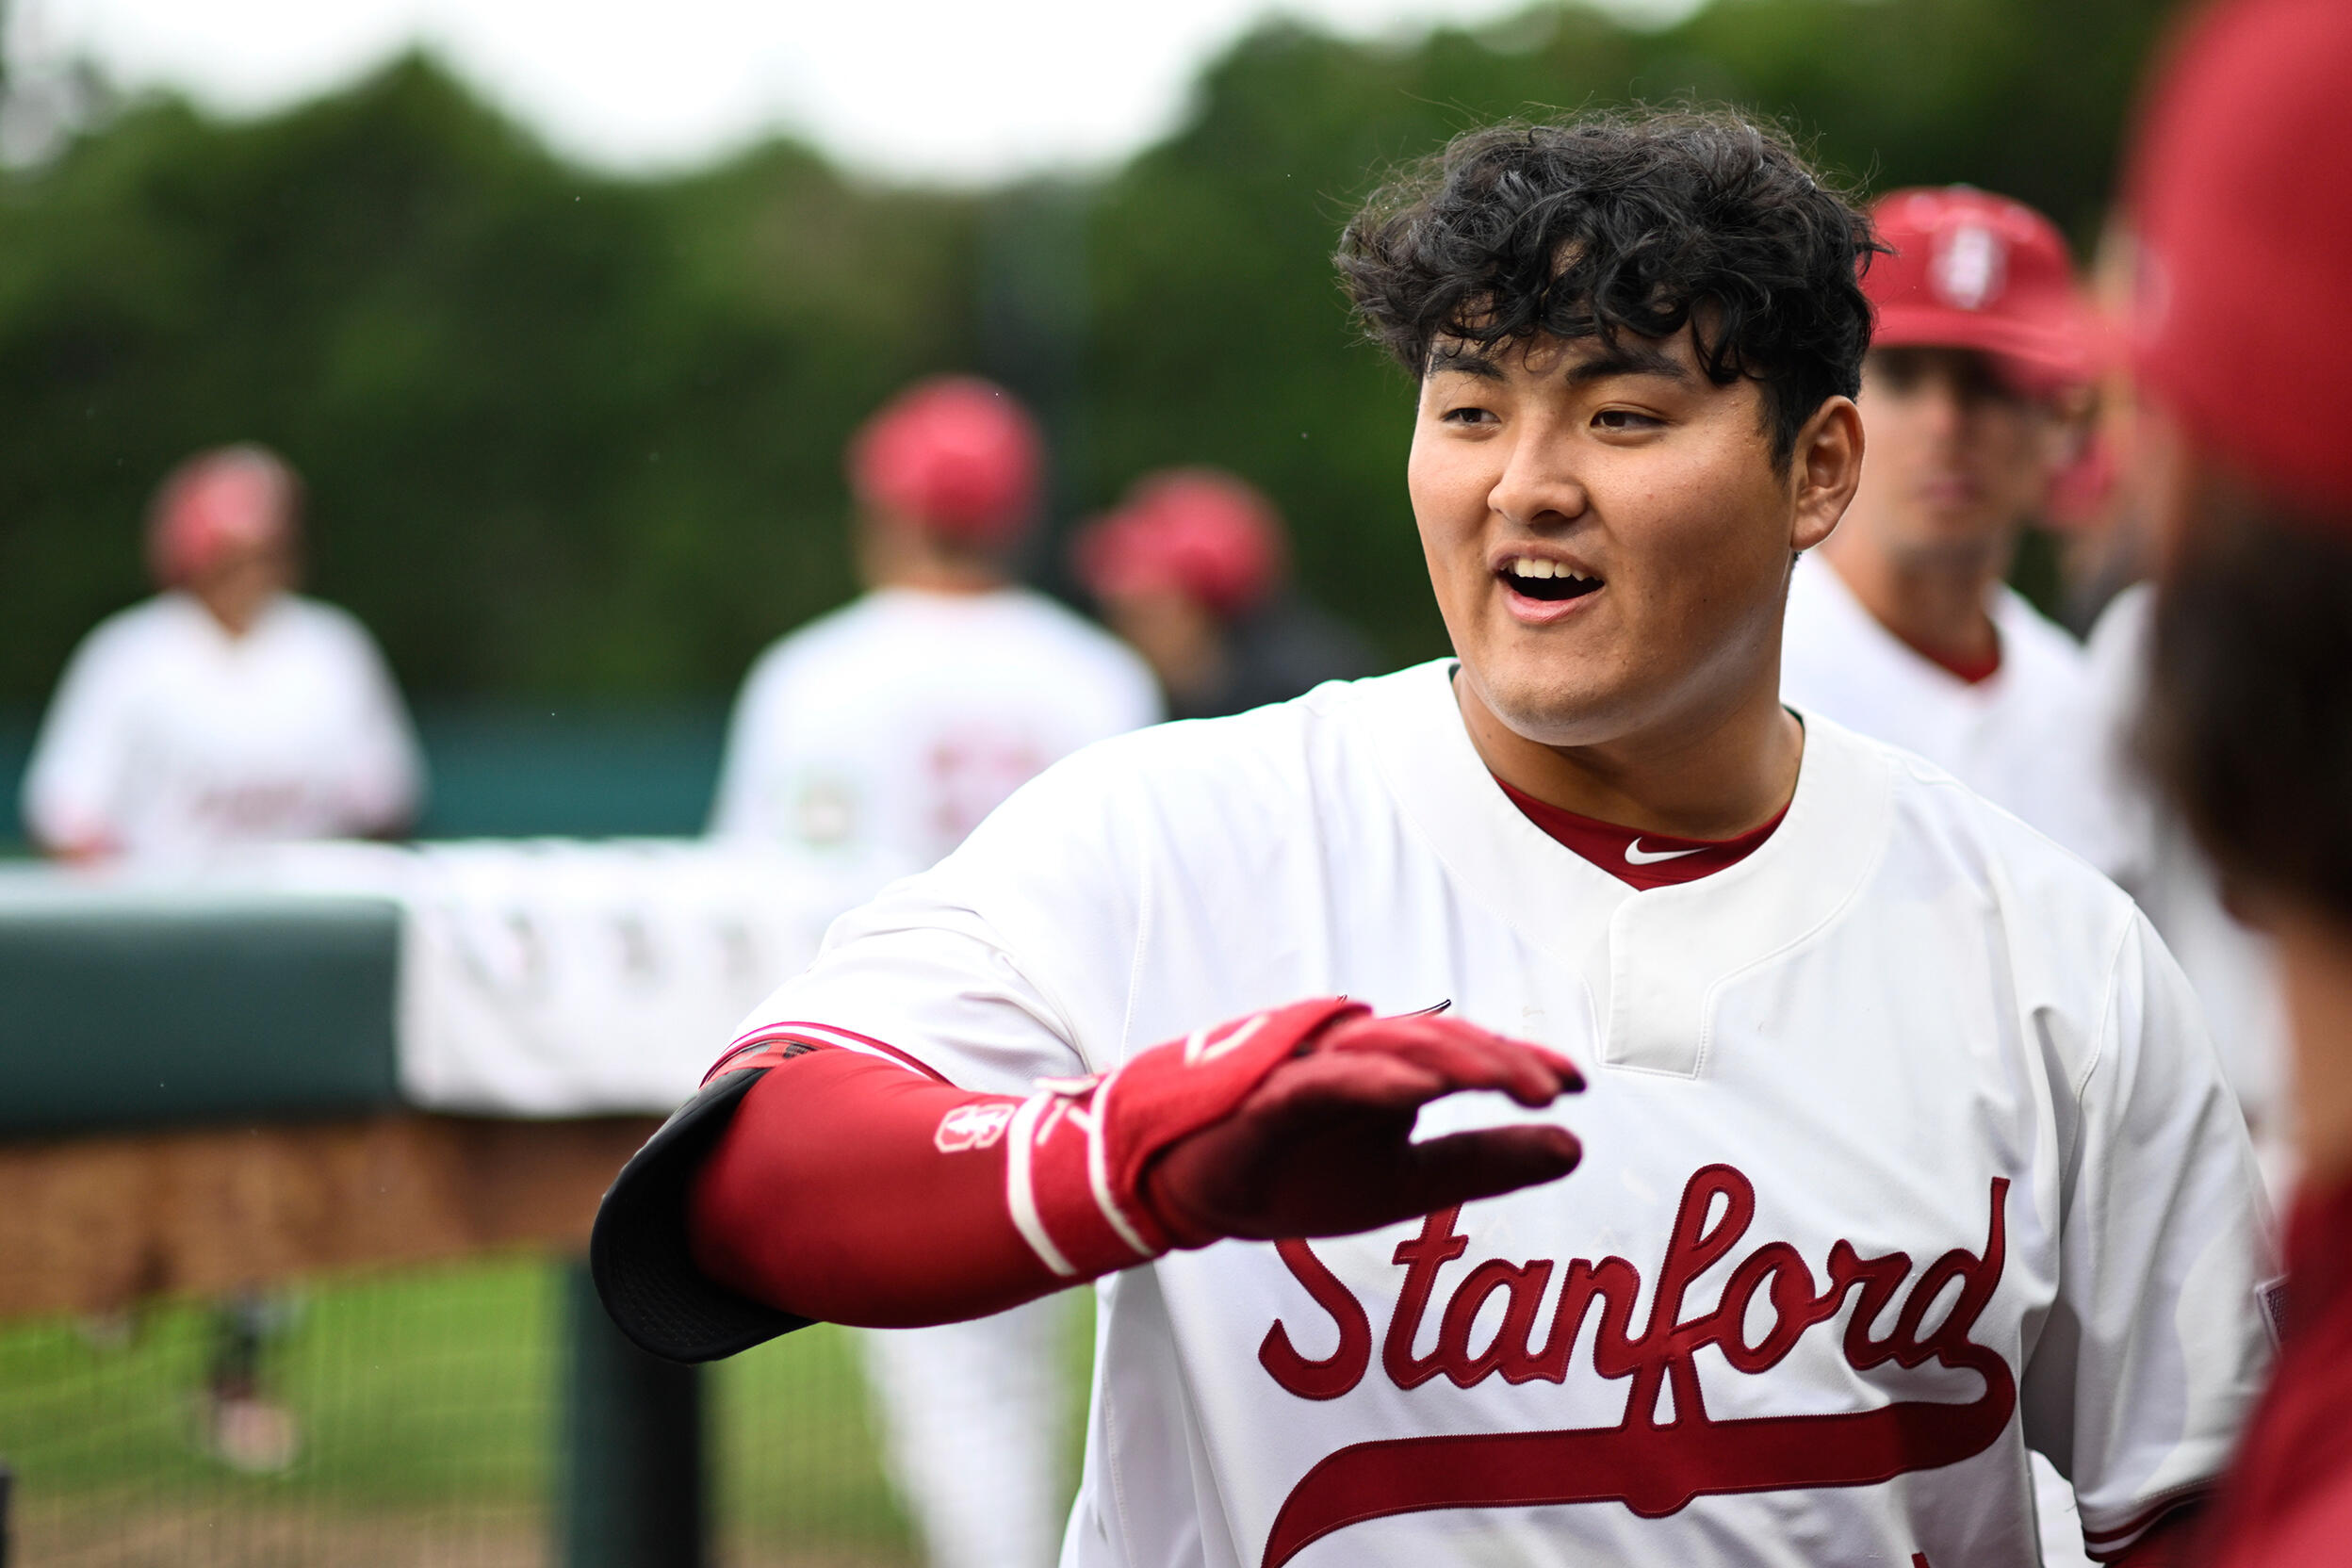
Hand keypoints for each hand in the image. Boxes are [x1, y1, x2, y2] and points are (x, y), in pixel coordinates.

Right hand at [1142, 1008, 1582, 1243]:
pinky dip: (1371, 1081)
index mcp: (1398, 1076)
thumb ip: (1486, 1161)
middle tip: (1551, 1090)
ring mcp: (1315, 1068)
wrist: (1200, 1196)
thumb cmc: (1301, 1176)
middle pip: (1440, 1043)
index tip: (1577, 1087)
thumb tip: (1575, 1147)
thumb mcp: (1410, 1183)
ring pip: (1389, 1048)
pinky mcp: (1271, 1094)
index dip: (1522, 1066)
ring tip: (1497, 1080)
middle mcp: (1363, 1058)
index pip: (1470, 1057)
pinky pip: (1326, 1081)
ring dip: (1446, 1059)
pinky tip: (1414, 1094)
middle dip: (1498, 1062)